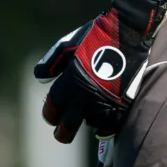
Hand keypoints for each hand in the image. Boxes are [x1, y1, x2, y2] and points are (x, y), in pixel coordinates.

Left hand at [32, 0, 166, 142]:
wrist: (126, 33)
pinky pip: (109, 125)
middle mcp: (85, 96)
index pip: (53, 108)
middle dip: (62, 132)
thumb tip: (39, 78)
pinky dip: (104, 123)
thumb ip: (51, 62)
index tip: (51, 118)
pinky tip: (102, 118)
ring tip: (87, 112)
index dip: (50, 115)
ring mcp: (104, 103)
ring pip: (89, 123)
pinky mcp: (121, 106)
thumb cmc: (95, 36)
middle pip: (68, 126)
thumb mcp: (68, 44)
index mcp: (70, 81)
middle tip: (61, 133)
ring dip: (86, 119)